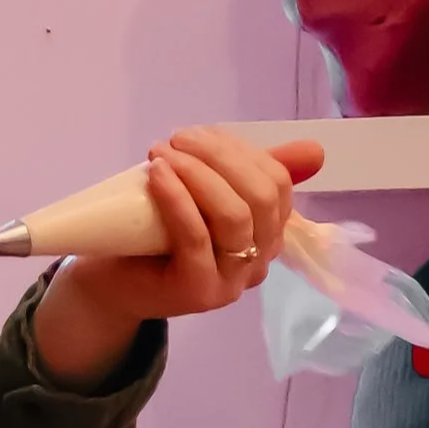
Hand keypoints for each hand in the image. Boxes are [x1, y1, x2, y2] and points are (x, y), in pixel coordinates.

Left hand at [32, 129, 327, 387]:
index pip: (276, 183)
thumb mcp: (208, 194)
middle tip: (178, 139)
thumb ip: (254, 171)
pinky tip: (157, 173)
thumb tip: (316, 151)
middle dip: (220, 157)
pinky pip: (197, 236)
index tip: (198, 134)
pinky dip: (178, 198)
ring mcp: (231, 282)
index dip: (241, 151)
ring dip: (198, 173)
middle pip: (261, 197)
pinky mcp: (199, 292)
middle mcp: (258, 262)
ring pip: (233, 216)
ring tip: (162, 154)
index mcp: (269, 235)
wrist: (111, 282)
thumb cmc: (158, 236)